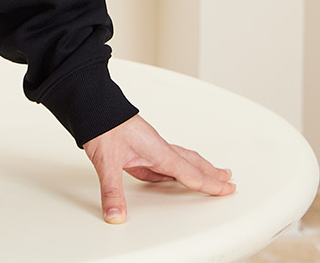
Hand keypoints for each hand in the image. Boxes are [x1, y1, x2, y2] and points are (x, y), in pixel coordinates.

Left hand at [82, 114, 234, 223]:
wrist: (91, 105)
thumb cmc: (102, 126)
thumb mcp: (107, 162)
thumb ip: (112, 191)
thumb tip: (116, 214)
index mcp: (159, 151)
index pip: (191, 173)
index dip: (210, 184)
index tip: (228, 189)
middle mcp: (159, 148)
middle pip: (192, 164)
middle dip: (211, 173)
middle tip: (229, 179)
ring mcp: (150, 147)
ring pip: (180, 160)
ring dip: (197, 168)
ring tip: (210, 174)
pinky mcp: (140, 147)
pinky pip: (164, 161)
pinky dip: (175, 169)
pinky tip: (171, 175)